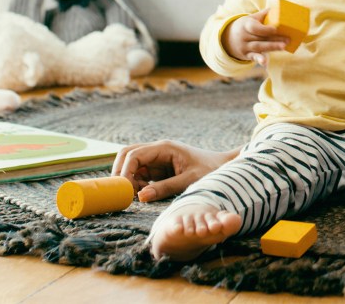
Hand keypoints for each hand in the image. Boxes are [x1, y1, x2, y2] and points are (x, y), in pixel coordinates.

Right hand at [111, 140, 236, 201]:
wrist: (223, 166)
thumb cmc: (210, 170)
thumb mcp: (190, 180)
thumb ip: (166, 188)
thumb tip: (140, 197)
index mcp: (164, 148)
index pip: (133, 155)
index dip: (124, 171)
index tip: (124, 190)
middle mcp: (158, 150)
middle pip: (127, 154)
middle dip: (121, 172)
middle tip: (123, 193)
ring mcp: (157, 158)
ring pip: (132, 164)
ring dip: (129, 179)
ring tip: (136, 196)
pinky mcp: (159, 168)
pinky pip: (140, 173)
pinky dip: (136, 183)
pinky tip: (144, 195)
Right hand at [223, 8, 289, 65]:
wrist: (228, 38)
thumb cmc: (245, 25)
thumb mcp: (251, 18)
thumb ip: (264, 14)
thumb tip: (277, 7)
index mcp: (246, 25)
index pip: (255, 28)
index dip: (266, 29)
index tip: (276, 29)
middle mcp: (244, 36)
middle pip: (261, 38)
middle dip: (274, 39)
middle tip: (288, 40)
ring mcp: (244, 46)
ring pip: (259, 47)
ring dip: (272, 47)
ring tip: (284, 47)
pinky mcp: (246, 55)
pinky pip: (253, 57)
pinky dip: (260, 60)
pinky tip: (265, 63)